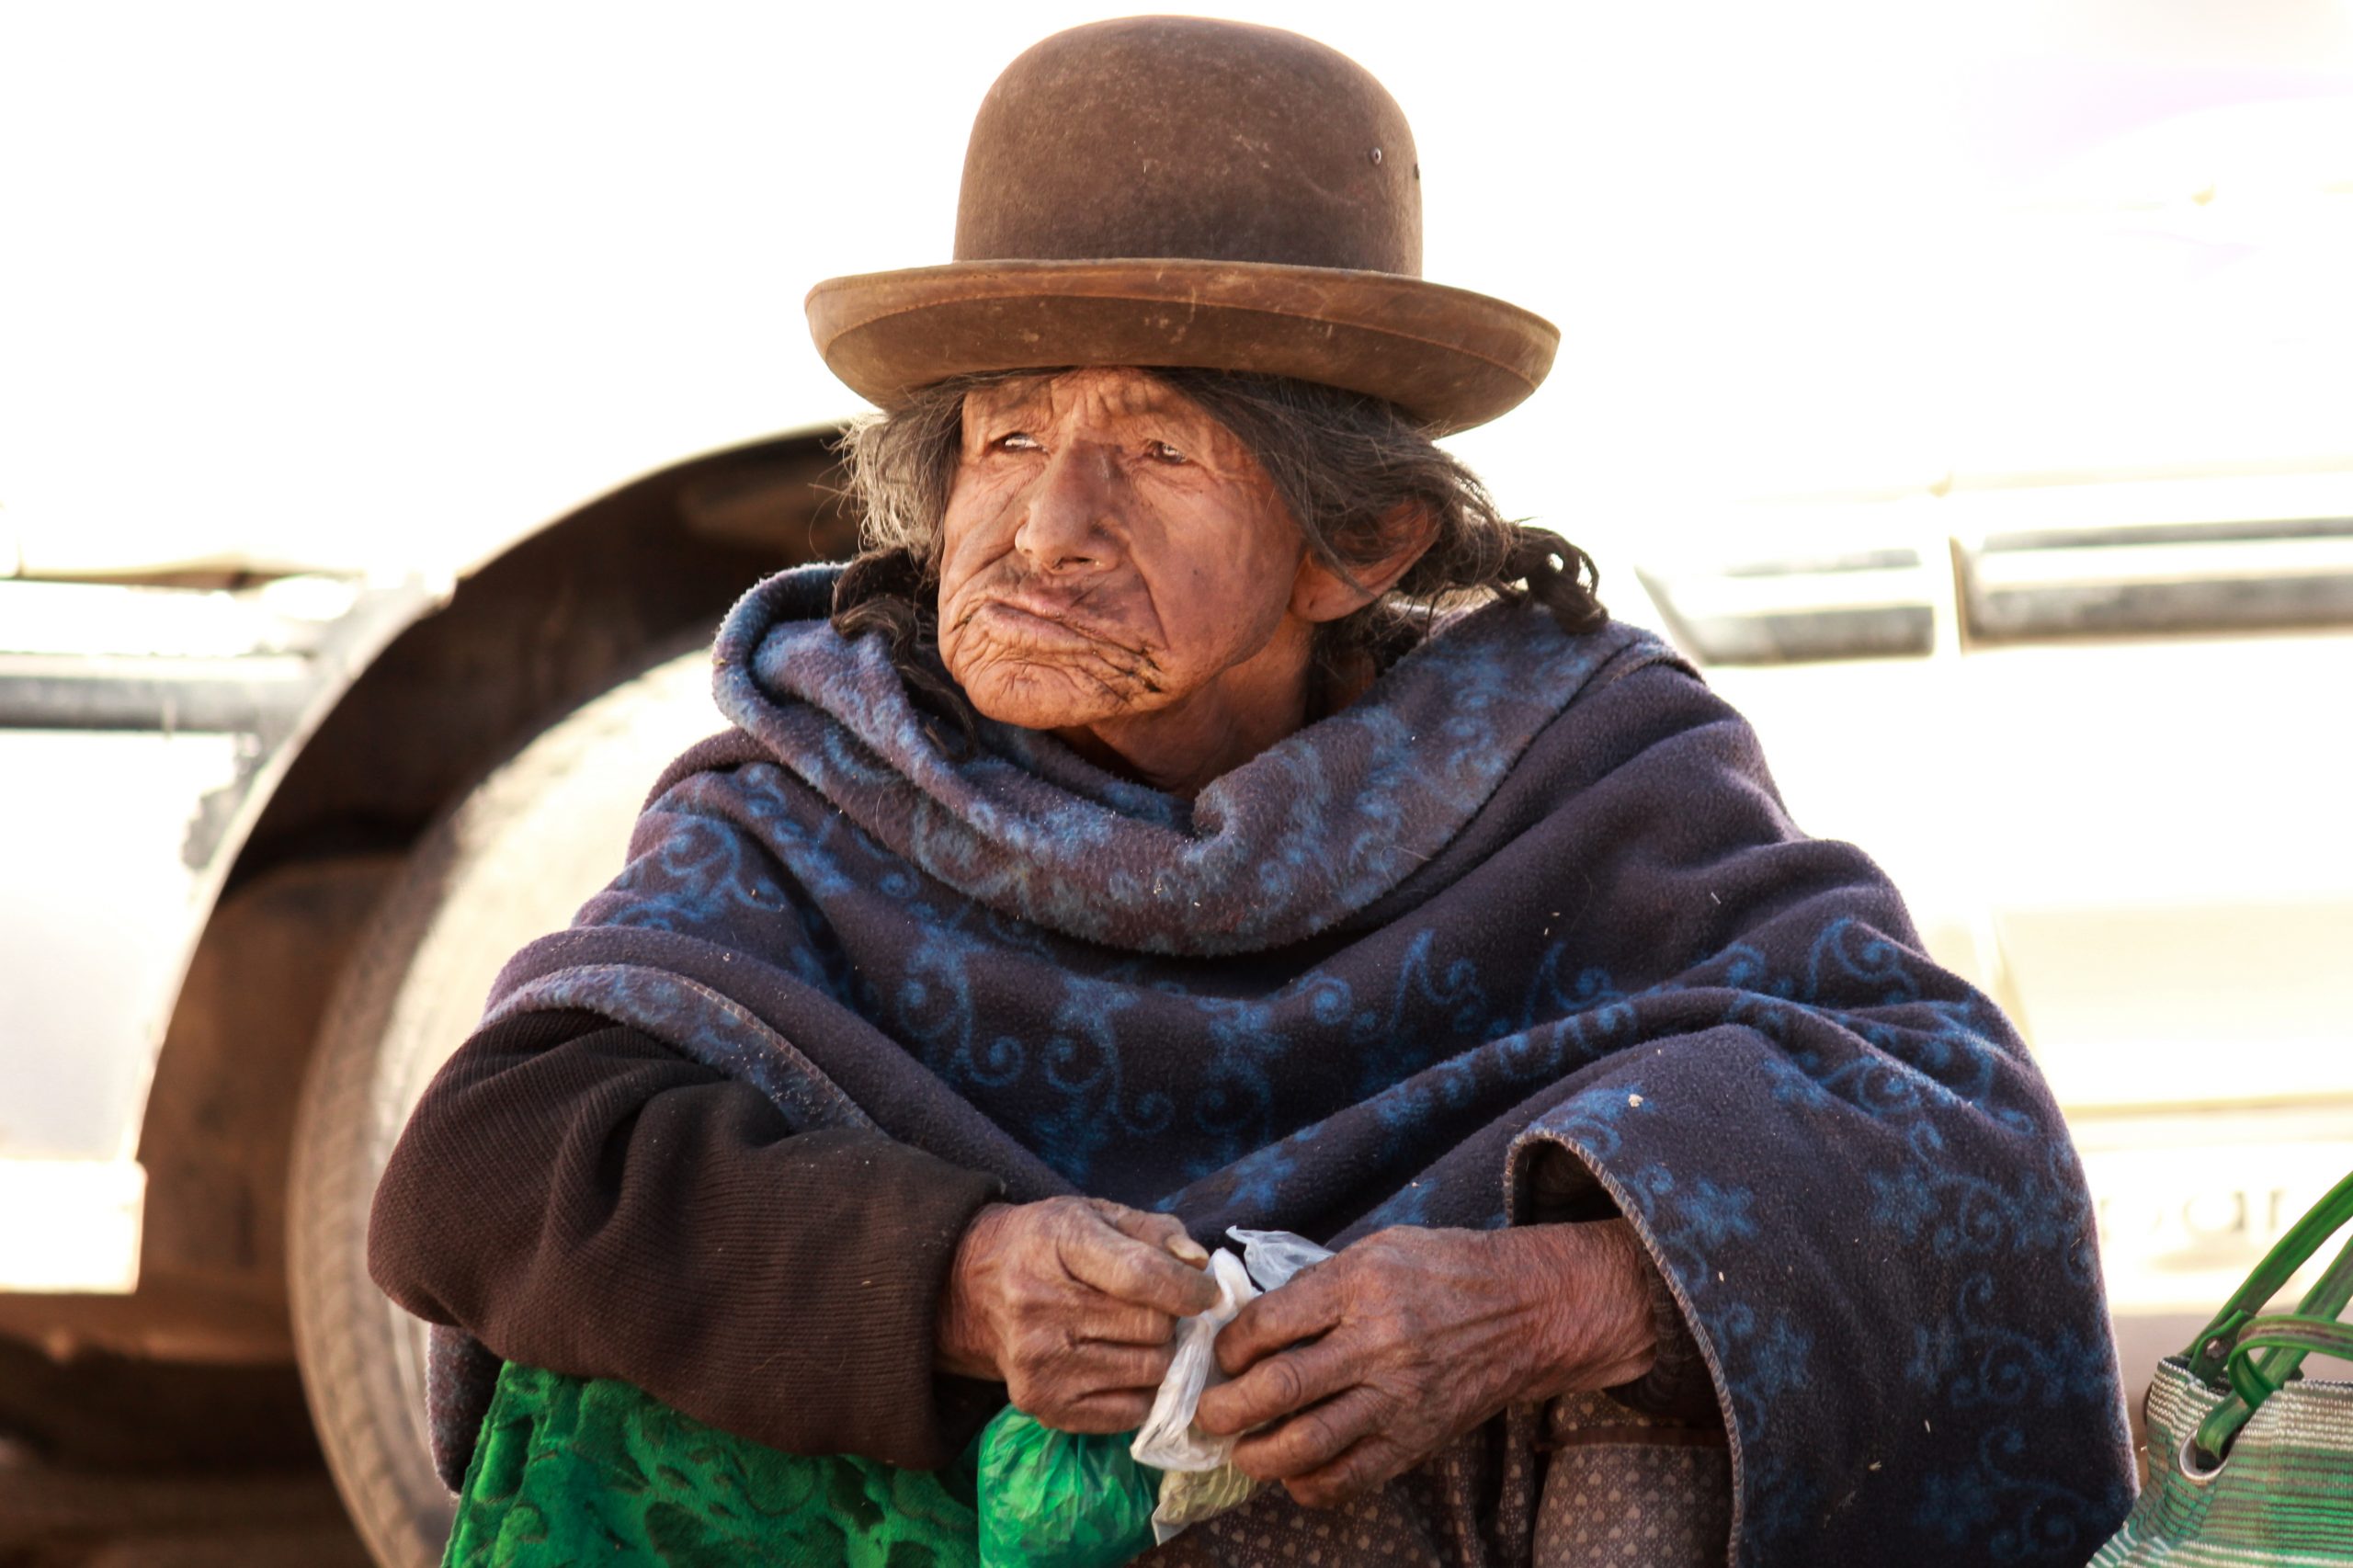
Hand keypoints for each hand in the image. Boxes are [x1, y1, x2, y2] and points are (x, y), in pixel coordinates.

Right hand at [935, 1196, 1219, 1432]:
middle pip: (1152, 1328)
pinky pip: (1131, 1412)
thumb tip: (1198, 1264)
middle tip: (1159, 1311)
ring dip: (1159, 1354)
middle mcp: (1040, 1305)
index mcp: (1057, 1245)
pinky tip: (1121, 1364)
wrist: (973, 1289)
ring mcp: (1039, 1362)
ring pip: (1150, 1371)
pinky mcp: (1044, 1405)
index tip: (1208, 1293)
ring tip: (1138, 1336)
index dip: (1188, 1289)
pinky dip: (1141, 1390)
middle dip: (1171, 1320)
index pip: (1140, 1276)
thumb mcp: (1095, 1215)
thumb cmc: (1047, 1246)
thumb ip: (1154, 1232)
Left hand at [1195, 1221, 1655, 1506]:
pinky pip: (1351, 1477)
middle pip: (1281, 1388)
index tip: (1220, 1355)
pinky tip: (1291, 1475)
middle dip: (1227, 1408)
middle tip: (1206, 1413)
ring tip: (1239, 1450)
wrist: (1526, 1311)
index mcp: (1363, 1285)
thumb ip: (1317, 1284)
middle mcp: (1379, 1343)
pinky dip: (1310, 1486)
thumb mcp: (1378, 1250)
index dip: (1230, 1346)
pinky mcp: (1416, 1438)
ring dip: (1258, 1455)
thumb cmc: (1443, 1270)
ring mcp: (1399, 1398)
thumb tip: (1253, 1321)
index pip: (1271, 1323)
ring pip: (1309, 1444)